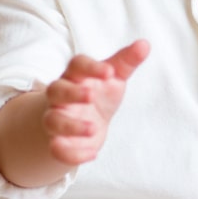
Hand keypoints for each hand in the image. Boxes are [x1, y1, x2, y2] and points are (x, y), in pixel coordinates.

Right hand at [43, 40, 149, 165]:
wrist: (86, 122)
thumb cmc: (99, 93)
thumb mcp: (114, 78)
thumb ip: (127, 61)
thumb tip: (145, 44)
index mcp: (76, 76)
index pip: (76, 64)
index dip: (90, 67)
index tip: (109, 72)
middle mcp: (61, 96)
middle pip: (55, 90)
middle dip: (72, 94)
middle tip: (92, 97)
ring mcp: (57, 119)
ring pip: (53, 121)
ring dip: (71, 126)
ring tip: (93, 128)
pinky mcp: (59, 141)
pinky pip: (57, 149)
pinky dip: (73, 154)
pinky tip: (93, 154)